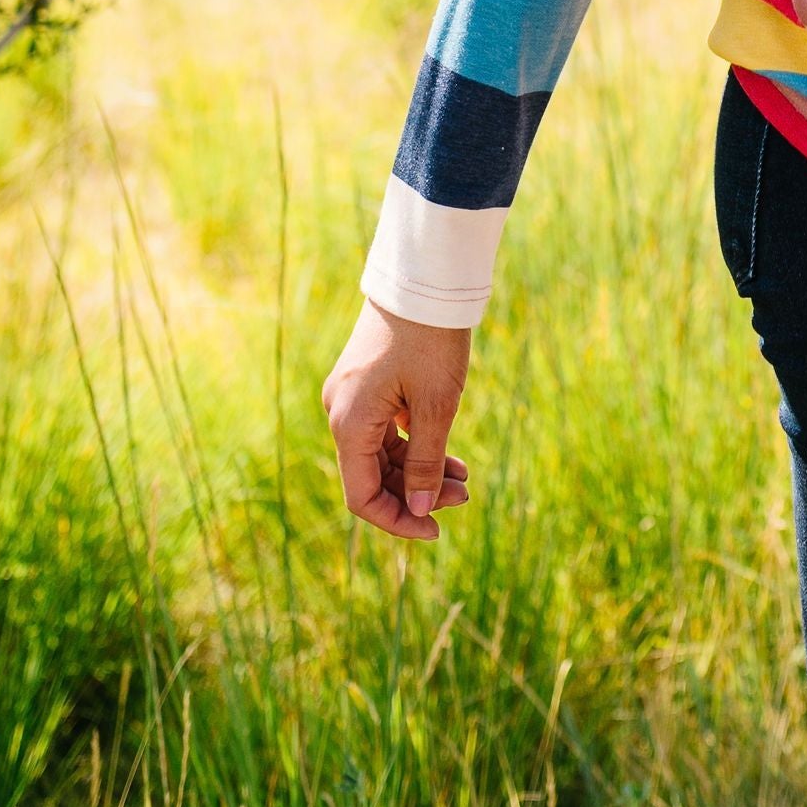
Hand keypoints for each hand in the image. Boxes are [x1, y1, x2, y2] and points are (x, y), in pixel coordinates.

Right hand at [322, 299, 472, 541]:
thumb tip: (418, 510)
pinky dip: (415, 445)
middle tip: (464, 497)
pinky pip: (386, 430)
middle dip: (416, 494)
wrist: (424, 275)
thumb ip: (425, 462)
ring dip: (420, 471)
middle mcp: (341, 412)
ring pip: (382, 454)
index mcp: (349, 423)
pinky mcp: (367, 384)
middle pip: (373, 477)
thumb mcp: (437, 405)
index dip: (397, 521)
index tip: (435, 530)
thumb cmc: (431, 338)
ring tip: (464, 480)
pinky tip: (450, 457)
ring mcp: (352, 396)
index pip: (362, 496)